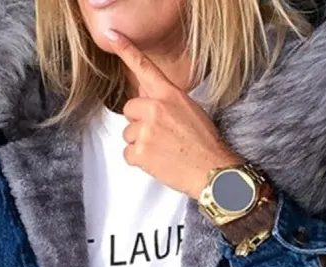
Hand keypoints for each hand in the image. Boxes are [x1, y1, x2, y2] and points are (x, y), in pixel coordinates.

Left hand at [105, 28, 242, 198]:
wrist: (212, 171)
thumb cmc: (205, 144)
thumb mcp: (189, 110)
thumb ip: (166, 101)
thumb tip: (147, 95)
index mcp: (169, 95)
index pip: (145, 68)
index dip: (127, 50)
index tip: (113, 36)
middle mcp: (156, 108)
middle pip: (129, 109)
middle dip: (139, 122)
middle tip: (159, 136)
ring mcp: (146, 130)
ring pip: (128, 134)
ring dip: (140, 144)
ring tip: (162, 151)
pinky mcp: (141, 151)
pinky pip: (128, 154)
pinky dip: (139, 161)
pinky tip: (157, 161)